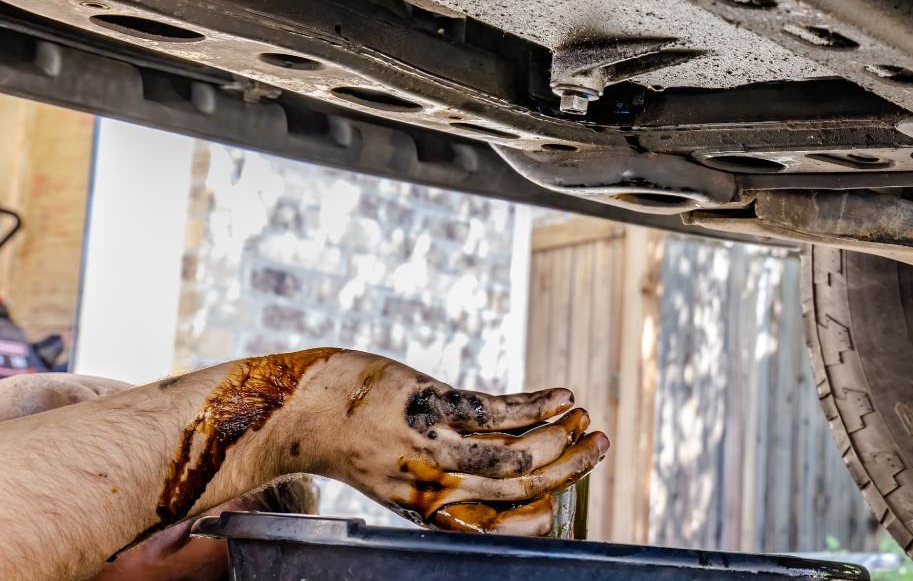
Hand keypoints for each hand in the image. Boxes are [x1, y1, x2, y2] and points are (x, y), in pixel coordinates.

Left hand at [290, 351, 607, 533]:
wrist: (302, 413)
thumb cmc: (360, 444)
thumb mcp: (404, 480)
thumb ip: (451, 483)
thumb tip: (507, 473)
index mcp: (431, 512)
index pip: (504, 524)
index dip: (547, 508)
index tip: (571, 487)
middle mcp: (436, 486)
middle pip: (522, 484)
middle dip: (572, 466)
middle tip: (601, 444)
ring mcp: (433, 444)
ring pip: (517, 451)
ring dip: (562, 434)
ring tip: (584, 418)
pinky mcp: (431, 403)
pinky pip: (499, 410)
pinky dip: (539, 404)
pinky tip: (562, 396)